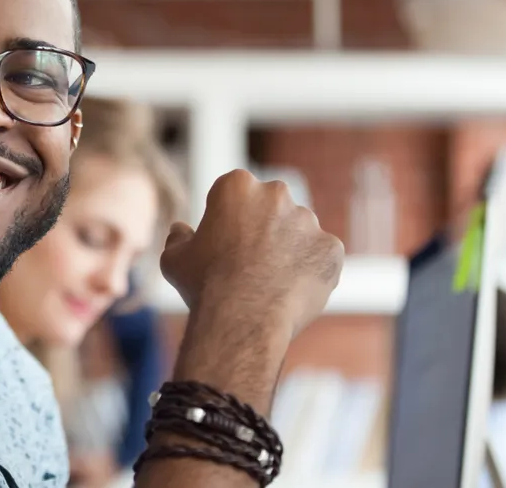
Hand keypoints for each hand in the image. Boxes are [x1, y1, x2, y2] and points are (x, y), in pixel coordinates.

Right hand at [158, 169, 343, 336]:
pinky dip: (311, 270)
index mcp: (236, 186)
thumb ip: (178, 238)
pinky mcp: (331, 247)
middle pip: (271, 206)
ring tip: (271, 283)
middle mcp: (276, 194)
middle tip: (249, 262)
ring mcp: (308, 220)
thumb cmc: (204, 285)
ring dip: (288, 248)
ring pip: (298, 231)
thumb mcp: (174, 259)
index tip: (224, 242)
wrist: (243, 318)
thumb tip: (180, 230)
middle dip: (263, 227)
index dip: (227, 219)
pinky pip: (322, 256)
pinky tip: (291, 291)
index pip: (235, 194)